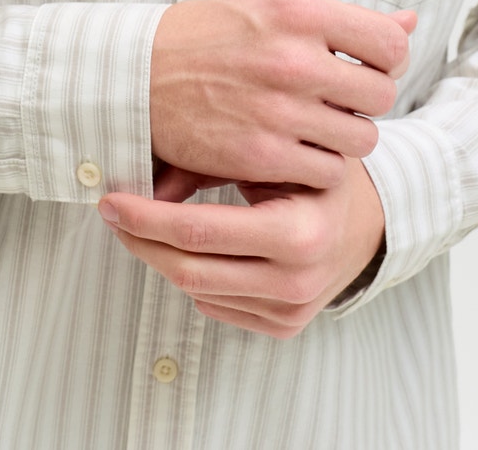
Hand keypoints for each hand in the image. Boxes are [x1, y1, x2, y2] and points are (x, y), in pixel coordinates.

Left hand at [98, 157, 387, 338]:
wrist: (367, 217)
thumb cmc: (315, 169)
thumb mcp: (273, 151)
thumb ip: (212, 162)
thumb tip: (145, 179)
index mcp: (298, 231)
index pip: (198, 232)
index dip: (145, 218)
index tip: (110, 201)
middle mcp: (296, 279)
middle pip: (189, 268)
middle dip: (141, 239)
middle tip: (113, 211)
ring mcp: (292, 310)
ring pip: (197, 290)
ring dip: (163, 256)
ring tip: (145, 222)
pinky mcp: (284, 327)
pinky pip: (217, 305)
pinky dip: (196, 275)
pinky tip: (192, 246)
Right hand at [149, 0, 415, 189]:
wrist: (138, 76)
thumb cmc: (211, 38)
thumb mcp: (276, 9)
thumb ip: (345, 20)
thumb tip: (413, 22)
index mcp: (301, 11)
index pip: (389, 44)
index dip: (385, 62)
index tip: (361, 68)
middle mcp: (295, 57)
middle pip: (381, 96)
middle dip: (364, 104)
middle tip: (335, 104)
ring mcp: (279, 108)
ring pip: (360, 139)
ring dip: (344, 140)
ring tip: (314, 130)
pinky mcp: (260, 153)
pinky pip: (325, 172)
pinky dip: (315, 169)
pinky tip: (292, 154)